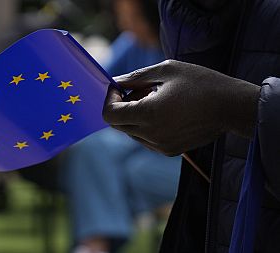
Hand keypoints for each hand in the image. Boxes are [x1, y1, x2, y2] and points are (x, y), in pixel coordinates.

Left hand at [102, 60, 259, 155]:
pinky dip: (145, 126)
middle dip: (121, 107)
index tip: (118, 88)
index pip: (110, 115)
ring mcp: (160, 146)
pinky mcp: (168, 151)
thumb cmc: (200, 83)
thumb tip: (114, 81)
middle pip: (118, 125)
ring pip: (130, 133)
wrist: (231, 107)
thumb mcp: (166, 71)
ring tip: (156, 100)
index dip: (109, 100)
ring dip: (134, 117)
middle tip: (139, 90)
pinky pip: (145, 139)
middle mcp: (152, 135)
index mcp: (149, 114)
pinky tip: (164, 112)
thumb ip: (135, 77)